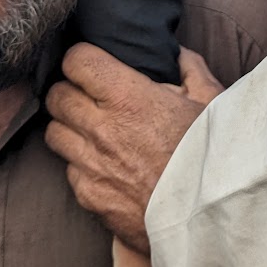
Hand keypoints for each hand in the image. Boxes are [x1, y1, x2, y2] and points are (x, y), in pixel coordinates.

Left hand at [44, 44, 222, 253]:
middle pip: (56, 96)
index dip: (83, 56)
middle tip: (90, 93)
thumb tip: (175, 53)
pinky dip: (80, 162)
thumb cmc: (212, 154)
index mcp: (129, 98)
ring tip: (92, 126)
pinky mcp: (89, 196)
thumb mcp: (212, 100)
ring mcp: (91, 165)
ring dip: (69, 125)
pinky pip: (69, 170)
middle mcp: (101, 129)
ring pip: (54, 133)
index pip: (77, 61)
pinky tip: (103, 160)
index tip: (94, 62)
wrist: (208, 214)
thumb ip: (190, 68)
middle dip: (70, 89)